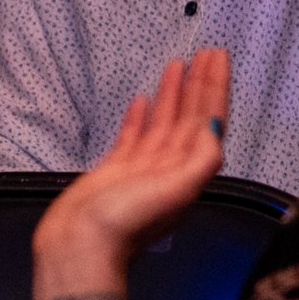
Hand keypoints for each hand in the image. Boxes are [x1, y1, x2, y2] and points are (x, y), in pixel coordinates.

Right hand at [37, 49, 229, 269]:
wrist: (80, 247)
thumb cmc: (126, 223)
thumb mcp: (175, 190)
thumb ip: (201, 158)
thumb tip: (216, 126)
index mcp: (188, 170)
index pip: (209, 120)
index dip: (216, 89)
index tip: (219, 59)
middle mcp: (170, 167)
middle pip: (190, 116)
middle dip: (200, 85)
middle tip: (206, 52)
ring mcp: (143, 168)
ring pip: (164, 121)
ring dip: (173, 94)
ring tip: (178, 65)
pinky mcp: (116, 170)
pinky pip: (133, 136)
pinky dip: (140, 117)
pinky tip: (142, 101)